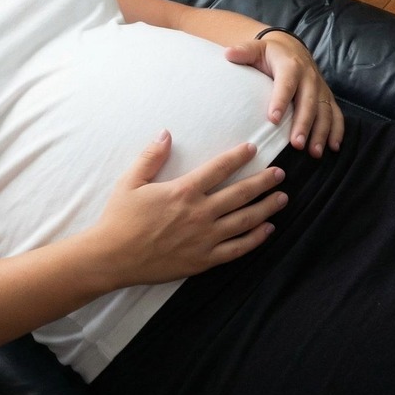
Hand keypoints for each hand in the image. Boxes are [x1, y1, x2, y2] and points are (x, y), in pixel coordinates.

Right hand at [94, 132, 286, 286]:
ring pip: (245, 221)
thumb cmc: (119, 218)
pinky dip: (255, 239)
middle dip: (263, 182)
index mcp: (183, 192)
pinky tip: (267, 230)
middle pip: (240, 194)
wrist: (112, 257)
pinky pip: (237, 249)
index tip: (253, 148)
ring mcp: (204, 239)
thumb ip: (150, 157)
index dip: (238, 157)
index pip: (219, 169)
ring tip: (282, 199)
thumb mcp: (130, 181)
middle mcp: (199, 214)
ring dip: (266, 208)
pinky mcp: (204, 260)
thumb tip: (165, 133)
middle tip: (280, 174)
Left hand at [224, 33, 343, 156]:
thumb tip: (228, 54)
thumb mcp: (256, 49)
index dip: (280, 101)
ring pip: (324, 111)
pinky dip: (336, 130)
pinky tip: (333, 147)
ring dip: (321, 132)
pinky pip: (335, 114)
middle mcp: (309, 77)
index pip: (286, 84)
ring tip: (314, 152)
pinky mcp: (326, 96)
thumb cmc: (269, 53)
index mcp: (290, 66)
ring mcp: (320, 88)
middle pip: (308, 102)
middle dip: (303, 123)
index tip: (273, 120)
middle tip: (296, 144)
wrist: (291, 47)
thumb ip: (243, 52)